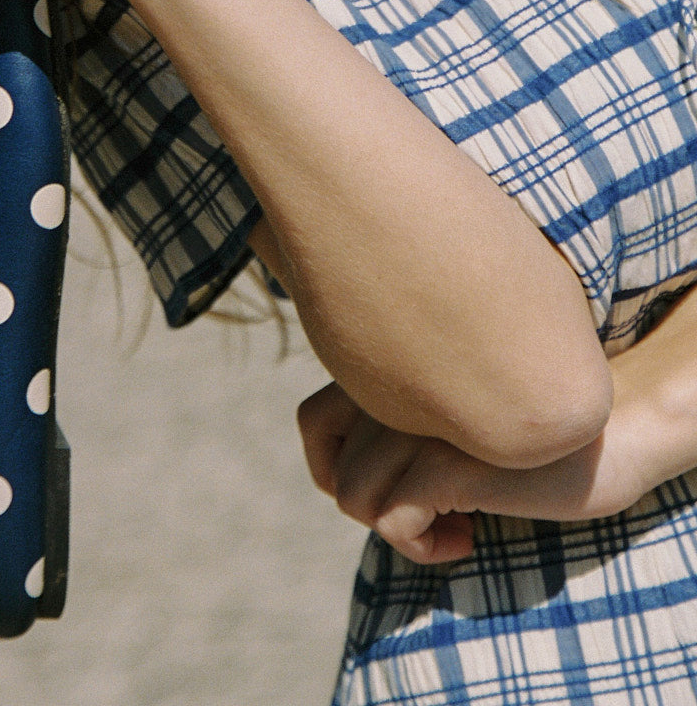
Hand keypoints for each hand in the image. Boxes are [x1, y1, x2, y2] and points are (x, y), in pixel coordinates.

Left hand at [298, 377, 649, 565]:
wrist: (603, 437)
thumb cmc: (516, 436)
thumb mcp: (439, 418)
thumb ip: (388, 418)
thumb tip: (333, 476)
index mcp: (389, 366)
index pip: (311, 420)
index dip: (332, 469)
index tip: (386, 491)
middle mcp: (395, 385)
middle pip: (336, 472)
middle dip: (374, 509)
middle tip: (427, 512)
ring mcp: (419, 419)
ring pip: (356, 499)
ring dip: (400, 533)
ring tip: (454, 526)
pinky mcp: (446, 459)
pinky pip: (392, 523)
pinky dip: (421, 547)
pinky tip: (466, 538)